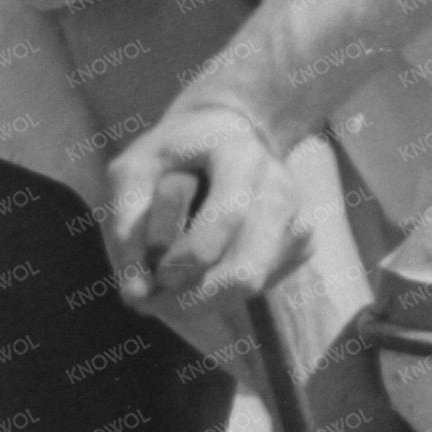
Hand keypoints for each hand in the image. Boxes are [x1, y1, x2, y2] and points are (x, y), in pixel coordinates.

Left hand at [105, 99, 313, 312]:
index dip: (190, 256)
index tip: (157, 275)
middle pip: (246, 268)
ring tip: (173, 281)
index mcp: (239, 152)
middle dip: (195, 297)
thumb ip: (129, 225)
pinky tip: (206, 264)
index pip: (228, 215)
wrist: (231, 133)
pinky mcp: (303, 242)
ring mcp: (298, 214)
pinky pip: (261, 285)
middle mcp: (279, 184)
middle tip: (157, 299)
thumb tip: (135, 296)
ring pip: (253, 284)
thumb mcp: (135, 169)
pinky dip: (224, 290)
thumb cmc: (173, 153)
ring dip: (205, 298)